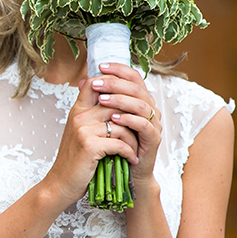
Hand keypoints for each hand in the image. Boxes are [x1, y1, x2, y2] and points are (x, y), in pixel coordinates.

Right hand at [42, 71, 141, 208]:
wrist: (61, 183)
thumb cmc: (75, 160)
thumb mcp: (80, 132)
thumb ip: (92, 115)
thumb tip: (108, 101)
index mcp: (77, 111)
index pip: (94, 83)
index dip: (113, 83)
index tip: (129, 98)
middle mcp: (79, 116)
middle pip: (116, 104)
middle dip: (133, 120)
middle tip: (140, 133)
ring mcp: (83, 130)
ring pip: (122, 125)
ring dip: (133, 140)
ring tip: (135, 150)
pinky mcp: (89, 145)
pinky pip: (120, 143)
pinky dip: (129, 153)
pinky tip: (130, 159)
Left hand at [90, 63, 162, 187]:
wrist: (122, 171)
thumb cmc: (113, 142)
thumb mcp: (102, 118)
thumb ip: (96, 100)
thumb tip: (83, 81)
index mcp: (139, 100)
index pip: (133, 77)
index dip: (118, 69)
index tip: (100, 66)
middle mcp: (150, 109)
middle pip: (137, 88)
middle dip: (116, 83)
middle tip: (97, 83)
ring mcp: (154, 124)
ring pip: (142, 105)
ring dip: (121, 100)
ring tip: (102, 100)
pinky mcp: (154, 139)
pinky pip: (145, 125)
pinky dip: (129, 120)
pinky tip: (114, 118)